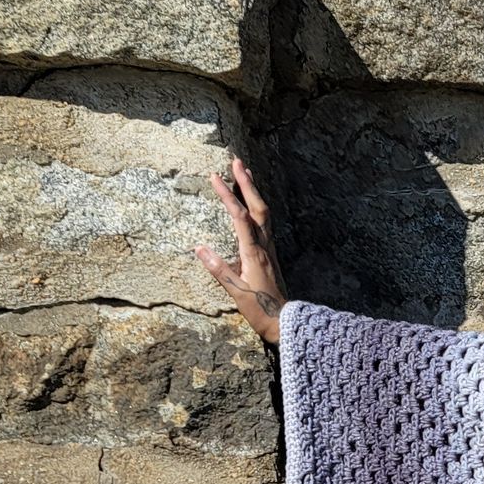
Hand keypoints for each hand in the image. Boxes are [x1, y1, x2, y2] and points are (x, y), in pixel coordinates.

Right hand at [195, 157, 286, 343]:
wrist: (285, 322)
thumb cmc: (260, 310)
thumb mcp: (236, 293)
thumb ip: (218, 270)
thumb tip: (199, 249)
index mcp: (253, 253)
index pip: (239, 217)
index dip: (227, 195)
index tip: (215, 176)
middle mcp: (264, 246)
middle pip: (257, 208)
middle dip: (246, 183)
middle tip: (237, 161)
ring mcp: (269, 249)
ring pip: (263, 213)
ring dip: (254, 191)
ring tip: (245, 173)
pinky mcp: (270, 254)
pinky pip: (265, 223)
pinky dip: (257, 206)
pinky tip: (253, 202)